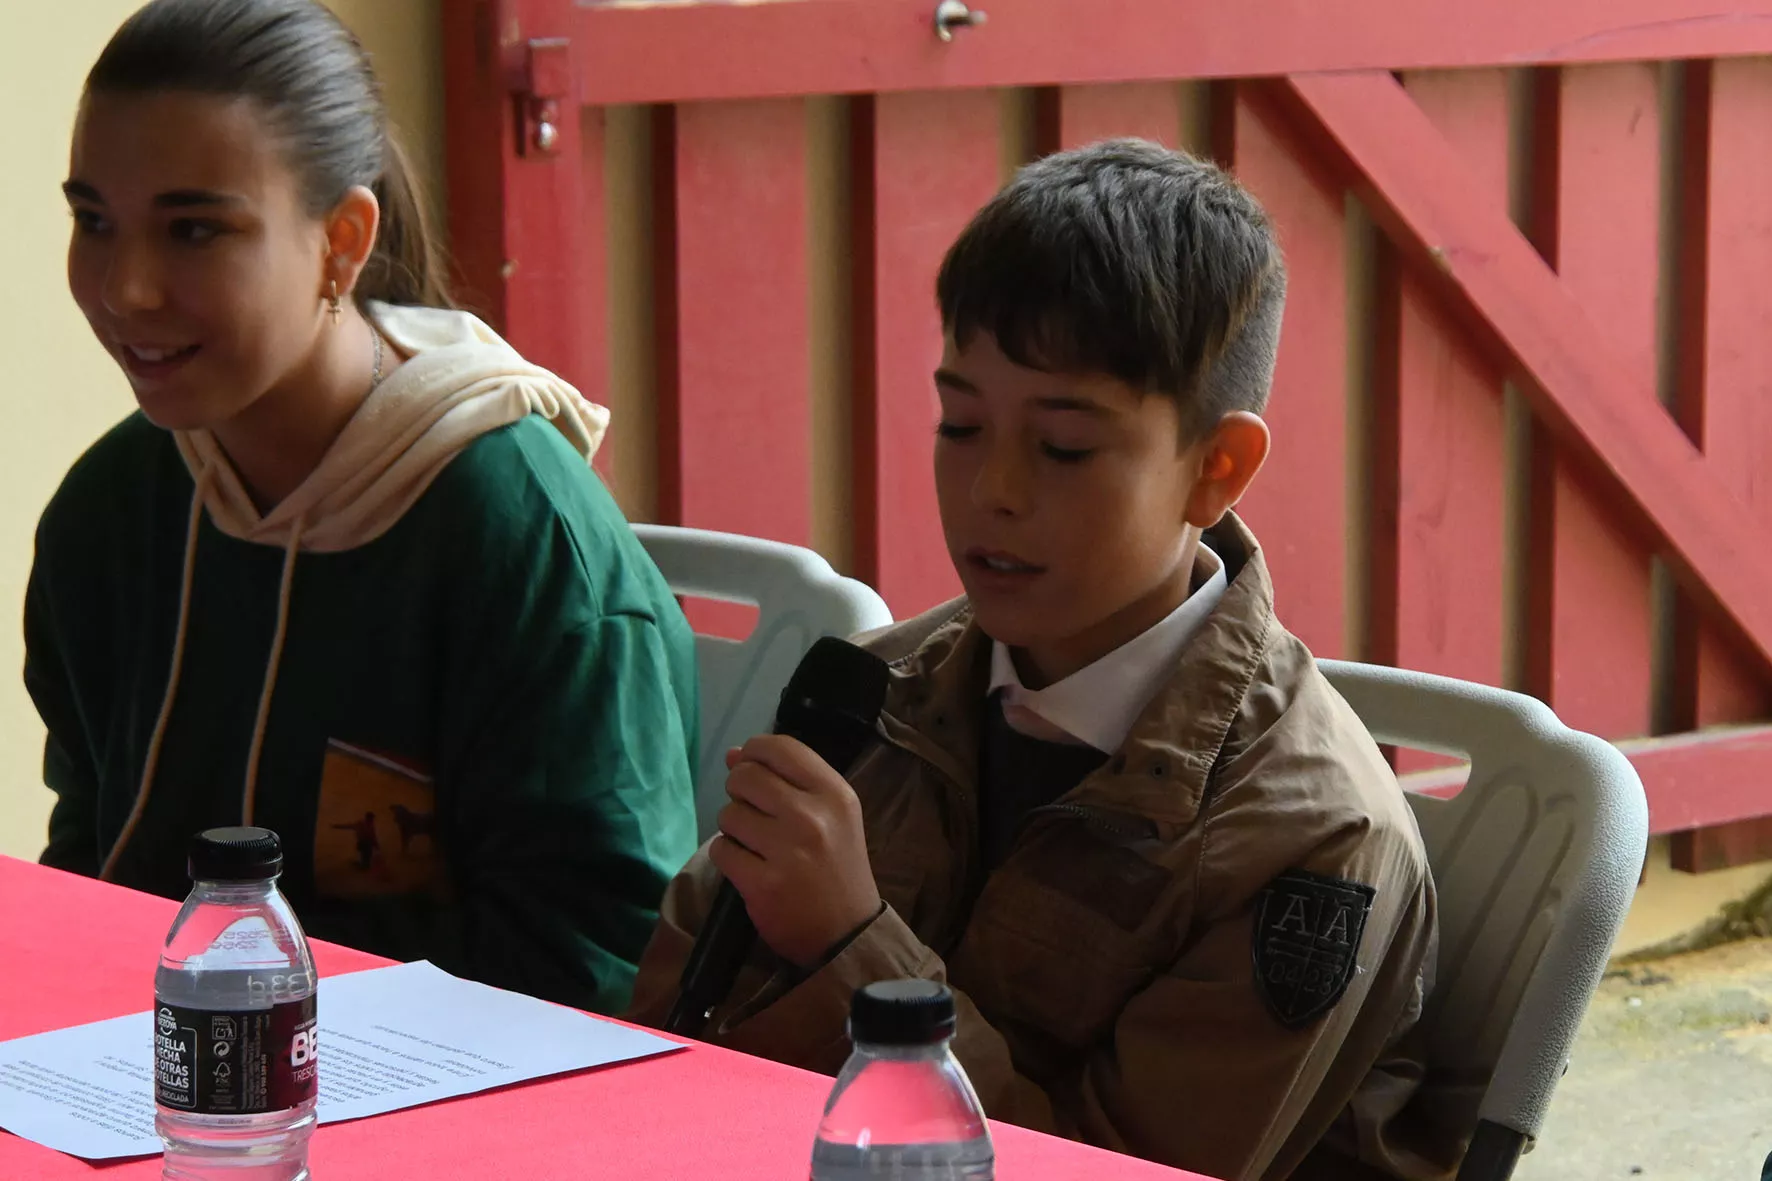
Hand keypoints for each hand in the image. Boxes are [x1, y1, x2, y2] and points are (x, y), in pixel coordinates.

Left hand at [709, 734, 881, 968]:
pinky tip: (749, 867)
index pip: (780, 747)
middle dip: (739, 792)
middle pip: (746, 777)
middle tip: (754, 815)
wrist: (847, 934)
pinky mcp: (763, 884)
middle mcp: (812, 816)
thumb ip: (787, 780)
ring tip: (756, 845)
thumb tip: (734, 754)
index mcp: (834, 794)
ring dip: (734, 828)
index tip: (750, 767)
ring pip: (729, 813)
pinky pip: (722, 850)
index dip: (754, 751)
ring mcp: (787, 851)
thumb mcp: (832, 816)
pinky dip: (728, 857)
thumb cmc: (837, 868)